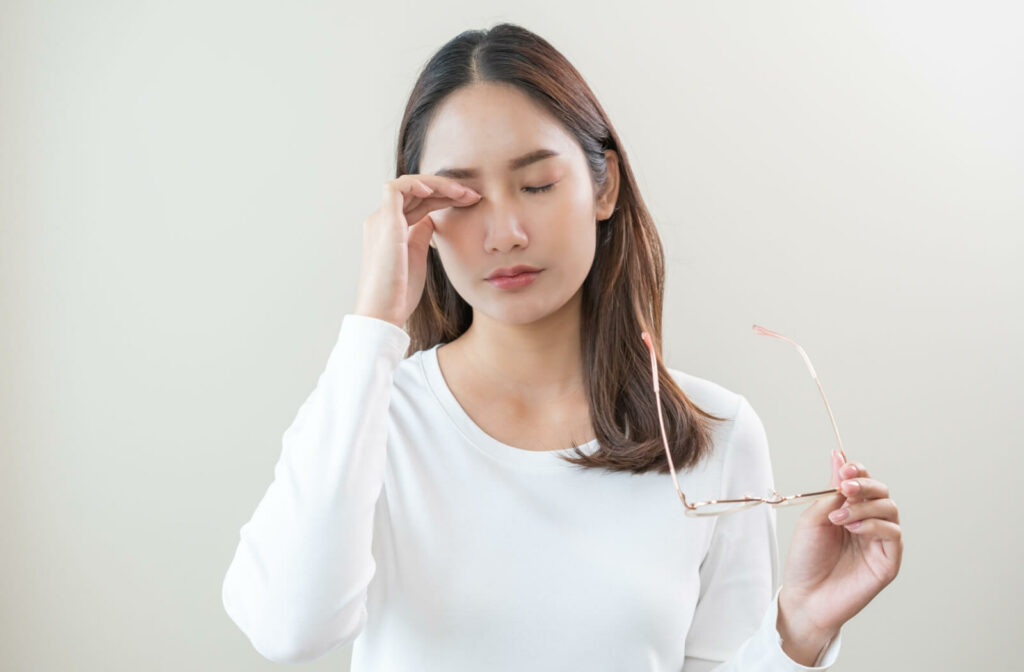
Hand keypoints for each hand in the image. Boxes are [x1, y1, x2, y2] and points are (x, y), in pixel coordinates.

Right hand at [353, 174, 481, 327]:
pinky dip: (416, 184)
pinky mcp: (383, 223)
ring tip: (462, 192)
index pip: (419, 203)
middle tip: (472, 194)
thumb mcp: (417, 257)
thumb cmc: (400, 292)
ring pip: (408, 185)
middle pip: (416, 192)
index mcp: (391, 229)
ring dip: (437, 184)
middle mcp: (383, 220)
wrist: (384, 311)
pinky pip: (395, 189)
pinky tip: (437, 192)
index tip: (471, 202)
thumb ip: (422, 235)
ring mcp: (381, 220)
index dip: (445, 198)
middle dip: (446, 189)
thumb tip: (433, 219)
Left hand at [778, 450, 903, 640]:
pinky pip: (893, 533)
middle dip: (865, 484)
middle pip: (881, 491)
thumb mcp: (813, 518)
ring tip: (840, 516)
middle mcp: (867, 522)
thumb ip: (831, 490)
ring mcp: (879, 541)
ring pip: (889, 508)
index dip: (857, 470)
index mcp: (849, 509)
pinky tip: (853, 528)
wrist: (805, 596)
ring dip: (865, 506)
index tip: (844, 467)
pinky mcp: (888, 560)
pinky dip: (873, 524)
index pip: (863, 481)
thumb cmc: (806, 559)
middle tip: (845, 487)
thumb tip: (838, 455)